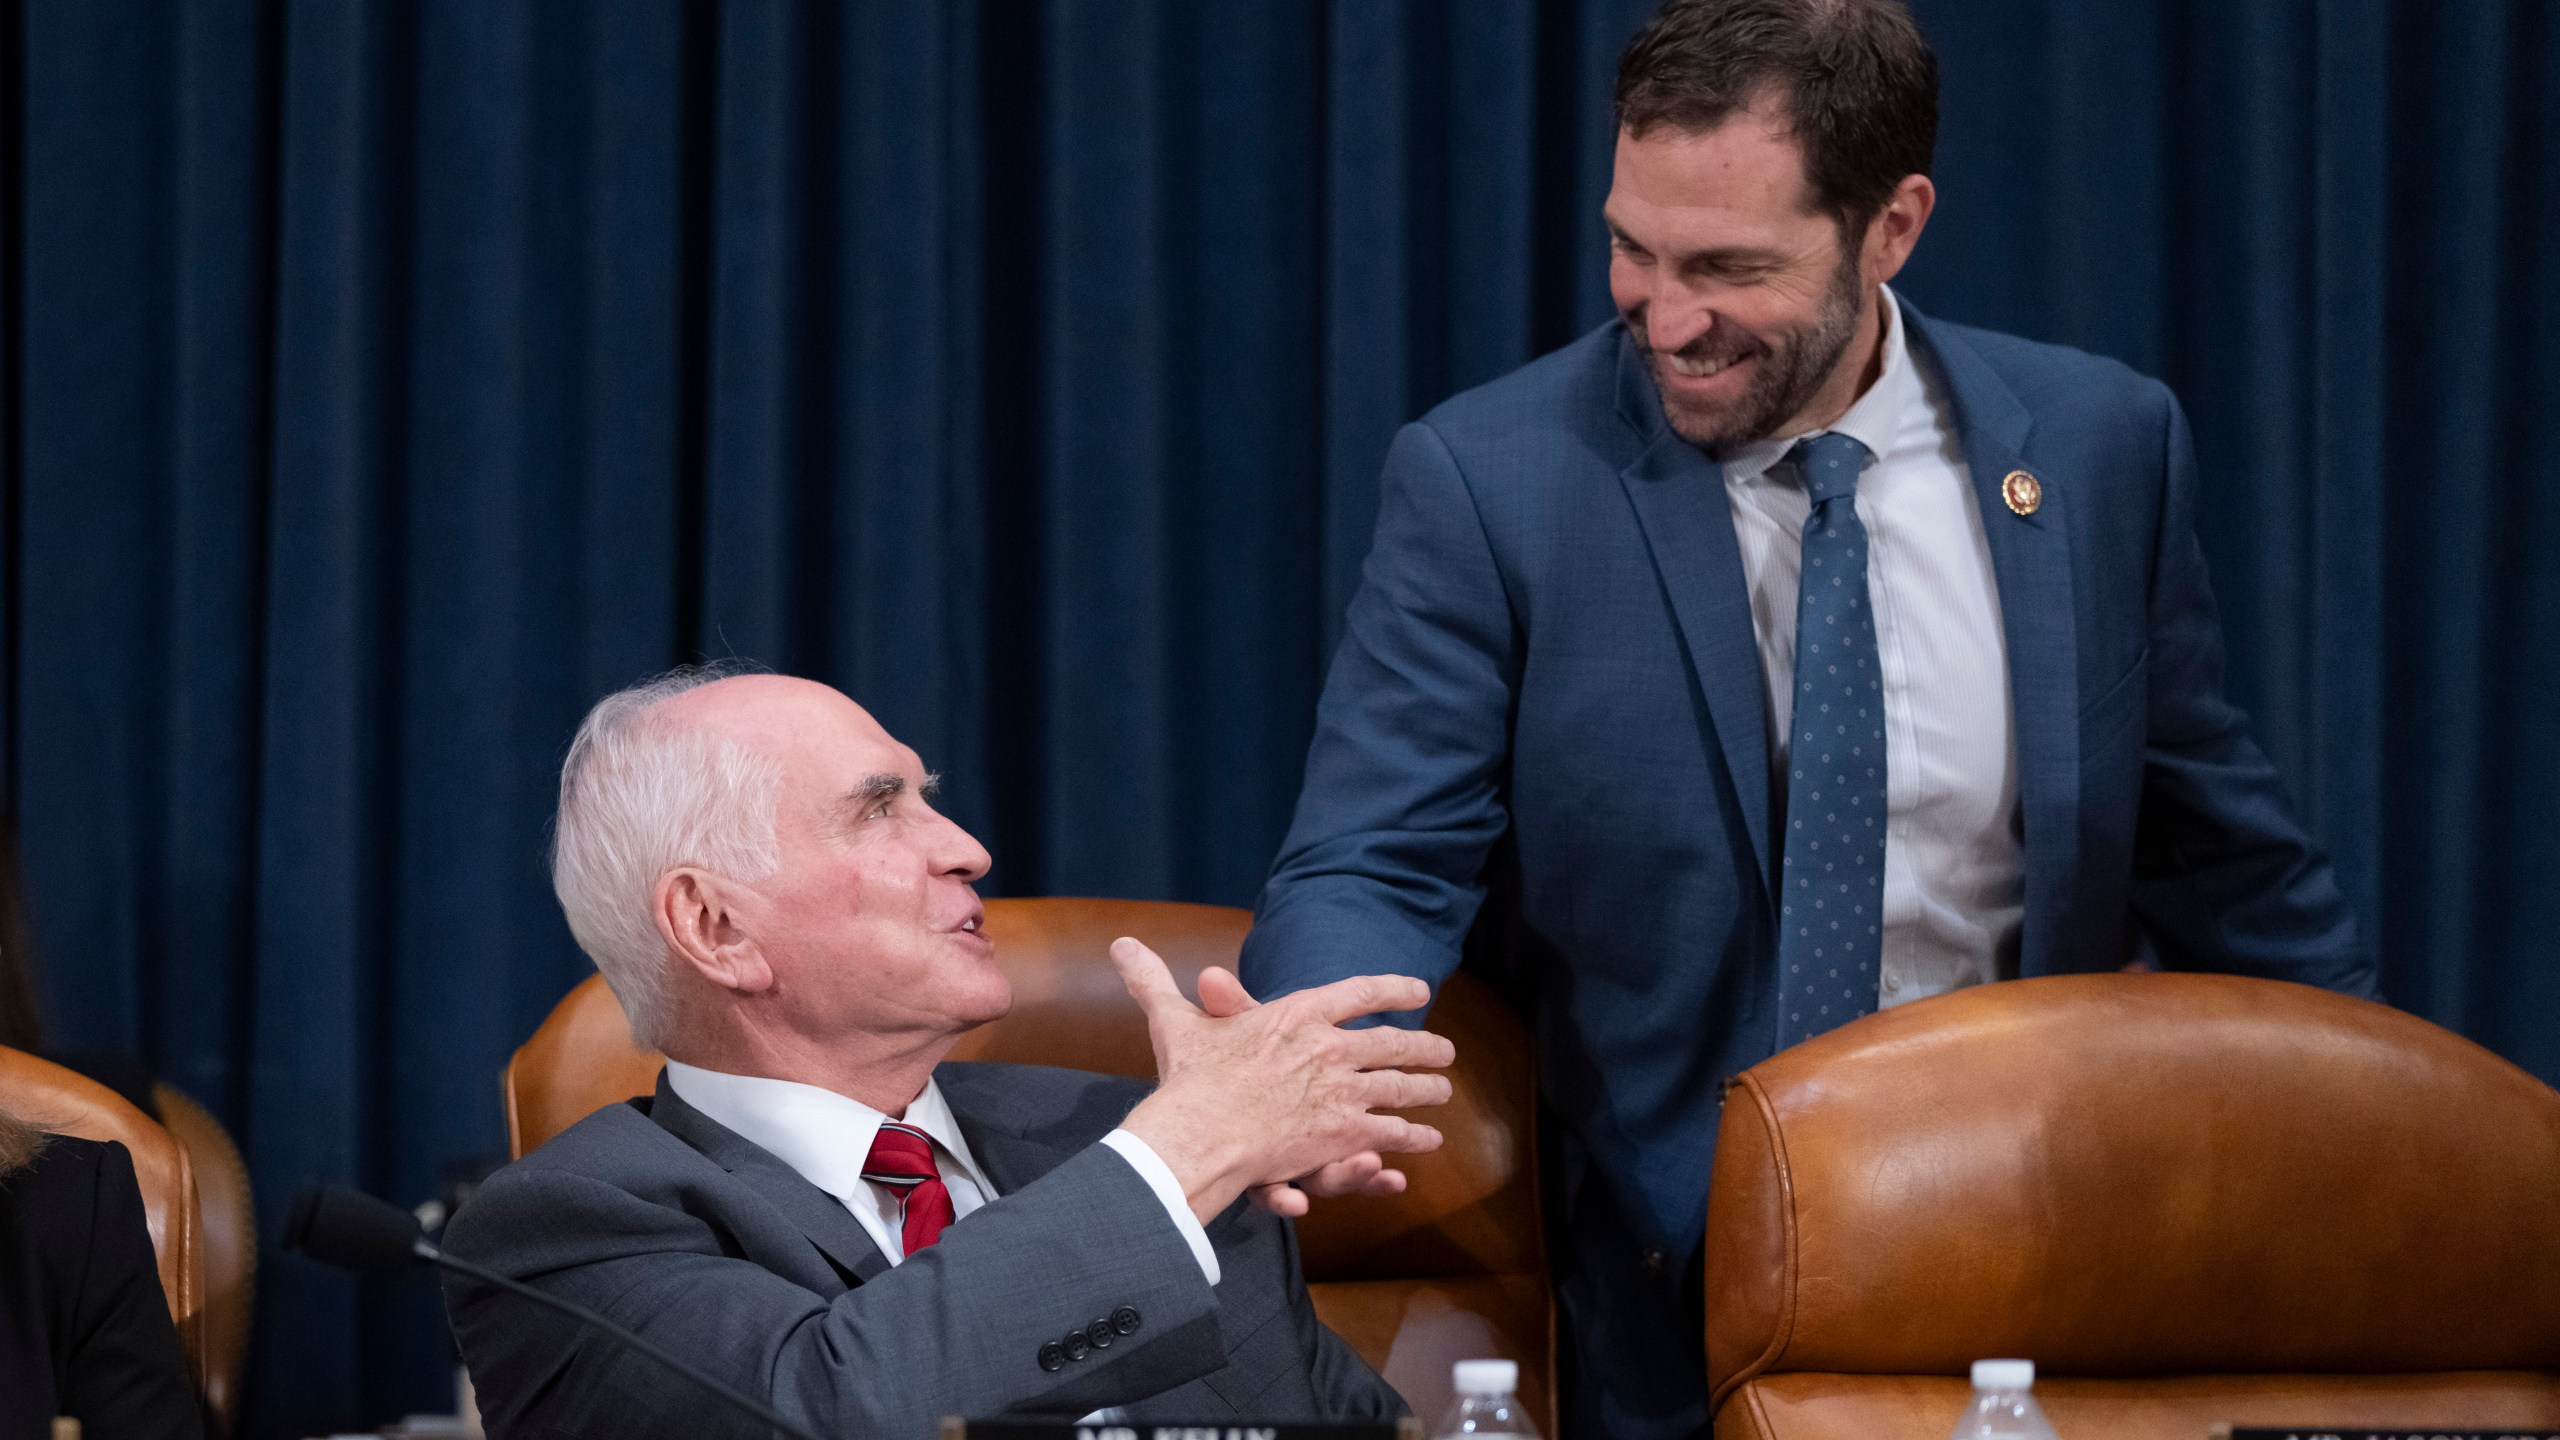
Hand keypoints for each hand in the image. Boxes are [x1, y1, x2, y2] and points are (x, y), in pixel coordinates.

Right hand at [1112, 938, 1453, 1223]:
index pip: (1356, 992)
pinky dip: (1408, 1139)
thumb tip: (1121, 943)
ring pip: (1399, 1088)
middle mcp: (1329, 1048)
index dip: (1391, 987)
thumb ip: (1154, 981)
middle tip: (1445, 1049)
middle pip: (1392, 1042)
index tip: (1418, 988)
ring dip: (1425, 1090)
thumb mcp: (1174, 1022)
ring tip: (1442, 1093)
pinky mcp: (1342, 1135)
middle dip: (1423, 1045)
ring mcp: (1341, 1091)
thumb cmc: (1188, 1078)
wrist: (1199, 1131)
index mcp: (1297, 1014)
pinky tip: (1426, 1143)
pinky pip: (1387, 1134)